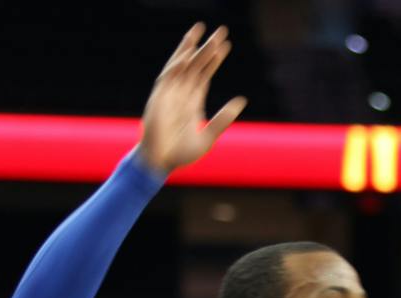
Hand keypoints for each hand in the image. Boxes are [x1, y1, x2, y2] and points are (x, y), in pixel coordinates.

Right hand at [140, 24, 245, 174]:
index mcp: (193, 102)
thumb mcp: (208, 137)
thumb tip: (242, 101)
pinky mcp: (158, 98)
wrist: (160, 163)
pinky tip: (187, 56)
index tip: (226, 45)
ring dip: (191, 48)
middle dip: (208, 48)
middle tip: (221, 31)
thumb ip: (223, 119)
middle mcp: (181, 94)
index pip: (205, 74)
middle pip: (196, 65)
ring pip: (182, 65)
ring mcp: (169, 94)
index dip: (215, 60)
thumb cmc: (181, 154)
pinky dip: (176, 66)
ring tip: (200, 31)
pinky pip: (167, 77)